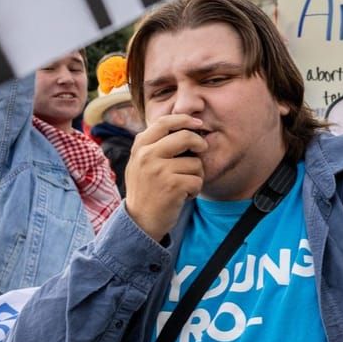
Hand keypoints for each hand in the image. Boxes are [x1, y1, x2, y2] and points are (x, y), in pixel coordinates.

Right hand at [124, 113, 206, 240]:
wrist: (140, 221)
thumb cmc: (145, 191)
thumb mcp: (140, 163)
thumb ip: (153, 145)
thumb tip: (182, 127)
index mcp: (140, 147)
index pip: (164, 122)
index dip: (184, 120)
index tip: (198, 123)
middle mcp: (147, 155)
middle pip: (185, 137)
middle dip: (199, 143)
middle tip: (202, 150)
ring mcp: (159, 170)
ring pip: (195, 163)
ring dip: (196, 176)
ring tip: (184, 185)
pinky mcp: (172, 186)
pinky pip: (197, 180)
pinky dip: (195, 190)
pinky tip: (183, 196)